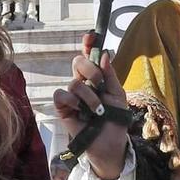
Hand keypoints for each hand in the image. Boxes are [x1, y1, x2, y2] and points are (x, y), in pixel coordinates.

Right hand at [53, 52, 130, 178]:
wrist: (110, 143)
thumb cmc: (115, 120)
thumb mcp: (118, 95)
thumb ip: (111, 75)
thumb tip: (105, 54)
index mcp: (96, 78)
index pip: (89, 57)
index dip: (88, 44)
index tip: (91, 35)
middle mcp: (82, 84)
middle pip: (77, 62)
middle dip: (90, 69)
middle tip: (100, 84)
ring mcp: (71, 96)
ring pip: (74, 82)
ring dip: (89, 97)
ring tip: (97, 111)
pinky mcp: (63, 108)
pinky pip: (60, 95)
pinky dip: (72, 101)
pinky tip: (80, 111)